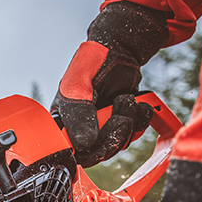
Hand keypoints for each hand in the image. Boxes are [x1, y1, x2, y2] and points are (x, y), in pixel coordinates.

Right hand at [52, 1, 168, 166]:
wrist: (121, 48)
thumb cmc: (94, 61)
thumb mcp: (80, 84)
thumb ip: (79, 113)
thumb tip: (84, 143)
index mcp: (62, 120)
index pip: (70, 150)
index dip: (87, 150)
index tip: (99, 138)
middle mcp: (79, 128)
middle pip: (96, 153)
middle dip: (113, 137)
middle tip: (122, 116)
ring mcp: (100, 128)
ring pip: (115, 146)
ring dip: (128, 126)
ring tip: (126, 100)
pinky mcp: (117, 125)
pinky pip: (130, 136)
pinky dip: (139, 122)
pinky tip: (139, 106)